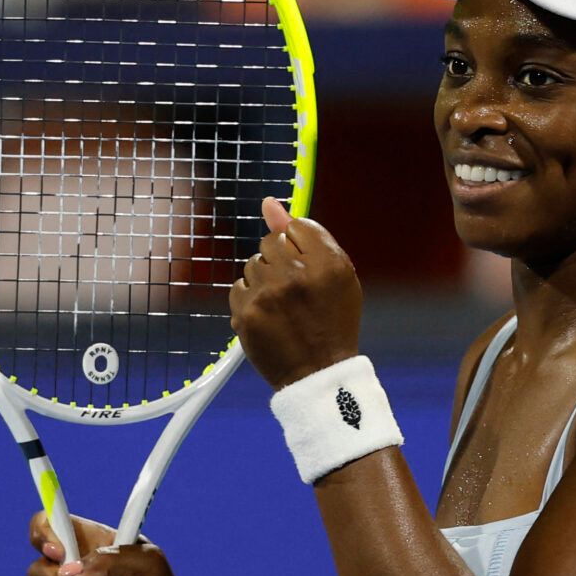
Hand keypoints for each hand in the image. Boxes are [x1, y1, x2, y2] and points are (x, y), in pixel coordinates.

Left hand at [230, 197, 364, 388]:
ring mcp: (267, 296)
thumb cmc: (331, 319)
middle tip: (294, 289)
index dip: (300, 246)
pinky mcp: (245, 314)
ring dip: (263, 279)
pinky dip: (251, 298)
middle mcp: (295, 276)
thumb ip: (306, 234)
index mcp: (327, 263)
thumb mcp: (336, 273)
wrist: (318, 372)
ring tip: (282, 305)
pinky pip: (239, 287)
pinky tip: (268, 315)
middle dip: (279, 260)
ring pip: (252, 264)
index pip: (296, 225)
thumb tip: (268, 203)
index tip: (306, 268)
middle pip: (270, 241)